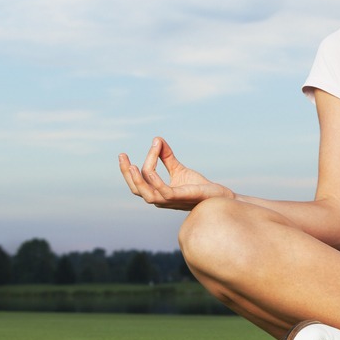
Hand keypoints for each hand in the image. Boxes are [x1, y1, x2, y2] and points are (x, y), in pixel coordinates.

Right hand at [118, 137, 234, 209]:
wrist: (217, 196)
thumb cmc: (198, 186)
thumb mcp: (179, 169)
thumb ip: (167, 157)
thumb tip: (157, 139)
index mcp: (158, 192)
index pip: (139, 182)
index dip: (130, 169)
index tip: (127, 152)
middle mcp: (160, 199)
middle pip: (137, 189)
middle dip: (126, 174)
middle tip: (122, 156)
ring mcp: (169, 200)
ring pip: (146, 193)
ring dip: (137, 180)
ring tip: (131, 165)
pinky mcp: (180, 198)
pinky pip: (163, 193)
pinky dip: (155, 182)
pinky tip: (151, 172)